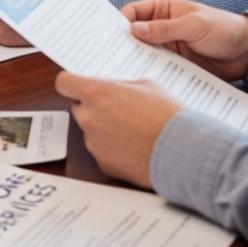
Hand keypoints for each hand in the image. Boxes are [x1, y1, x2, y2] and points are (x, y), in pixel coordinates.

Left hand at [56, 74, 182, 188]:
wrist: (183, 151)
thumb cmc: (167, 115)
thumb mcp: (147, 85)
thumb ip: (121, 86)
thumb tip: (113, 89)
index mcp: (97, 93)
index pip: (64, 82)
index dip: (71, 83)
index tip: (78, 86)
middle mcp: (89, 118)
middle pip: (78, 108)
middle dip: (93, 108)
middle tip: (118, 110)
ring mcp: (93, 143)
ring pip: (91, 131)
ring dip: (105, 130)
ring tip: (133, 131)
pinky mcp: (103, 164)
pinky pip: (102, 152)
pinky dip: (114, 150)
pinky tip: (134, 148)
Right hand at [120, 0, 247, 80]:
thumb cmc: (223, 30)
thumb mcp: (194, 25)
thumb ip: (164, 28)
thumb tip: (133, 30)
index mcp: (164, 9)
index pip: (134, 12)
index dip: (120, 22)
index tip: (108, 36)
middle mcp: (162, 27)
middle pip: (134, 34)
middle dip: (123, 43)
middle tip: (108, 57)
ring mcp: (167, 46)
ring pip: (143, 52)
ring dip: (134, 59)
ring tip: (120, 72)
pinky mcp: (174, 64)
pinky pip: (156, 66)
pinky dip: (148, 72)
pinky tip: (140, 81)